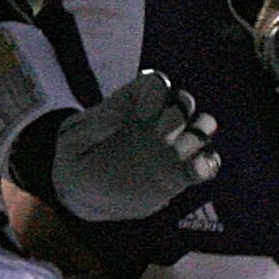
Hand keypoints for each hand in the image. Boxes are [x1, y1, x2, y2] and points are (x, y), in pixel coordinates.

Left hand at [47, 70, 219, 222]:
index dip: (157, 93)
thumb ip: (92, 126)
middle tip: (161, 134)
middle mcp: (157, 122)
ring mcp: (171, 148)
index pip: (157, 83)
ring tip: (179, 150)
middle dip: (179, 113)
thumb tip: (118, 114)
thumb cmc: (75, 160)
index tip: (143, 113)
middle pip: (185, 102)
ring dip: (198, 134)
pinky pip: (206, 165)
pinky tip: (193, 169)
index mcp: (133, 106)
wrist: (83, 195)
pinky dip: (207, 164)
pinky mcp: (178, 175)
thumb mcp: (72, 140)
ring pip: (202, 129)